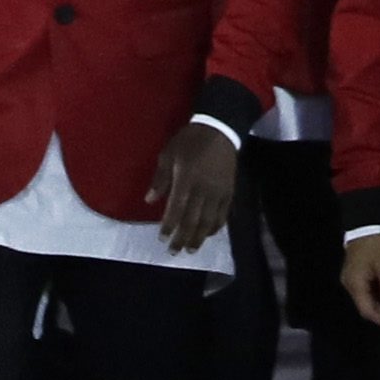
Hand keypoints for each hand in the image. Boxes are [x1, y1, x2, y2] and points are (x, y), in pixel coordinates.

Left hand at [145, 119, 238, 250]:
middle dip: (183, 237)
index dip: (169, 226)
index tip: (162, 238)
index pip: (176, 209)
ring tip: (192, 249)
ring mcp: (218, 191)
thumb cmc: (190, 140)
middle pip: (193, 219)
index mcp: (186, 179)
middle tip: (175, 252)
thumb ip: (160, 178)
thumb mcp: (168, 154)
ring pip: (209, 219)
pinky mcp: (230, 190)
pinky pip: (224, 212)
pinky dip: (217, 225)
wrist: (220, 128)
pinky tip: (210, 234)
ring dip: (199, 236)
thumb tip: (149, 200)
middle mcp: (203, 189)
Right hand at [340, 230, 379, 324]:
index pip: (367, 311)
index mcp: (355, 285)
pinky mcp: (357, 272)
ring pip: (367, 298)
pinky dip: (379, 294)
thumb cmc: (377, 244)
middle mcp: (350, 285)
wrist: (367, 221)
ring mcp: (352, 278)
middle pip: (366, 306)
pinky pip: (368, 289)